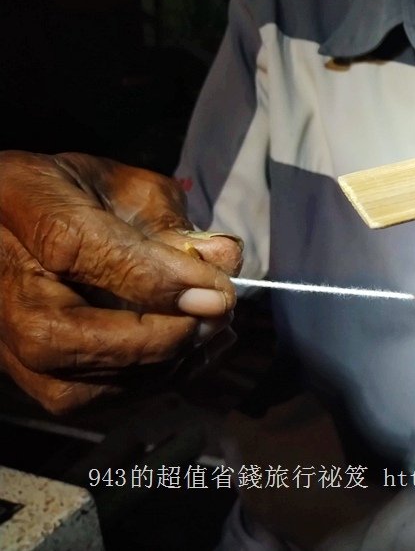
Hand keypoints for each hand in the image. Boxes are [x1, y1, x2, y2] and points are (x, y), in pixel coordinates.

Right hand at [0, 151, 242, 412]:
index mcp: (19, 196)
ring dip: (155, 369)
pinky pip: (79, 398)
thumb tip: (224, 259)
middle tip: (214, 319)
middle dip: (151, 339)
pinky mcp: (18, 368)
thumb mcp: (131, 187)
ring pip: (66, 384)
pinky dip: (144, 384)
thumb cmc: (86, 196)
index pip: (72, 244)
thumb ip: (173, 221)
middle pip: (54, 334)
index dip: (151, 276)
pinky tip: (190, 355)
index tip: (215, 291)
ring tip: (212, 336)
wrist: (30, 221)